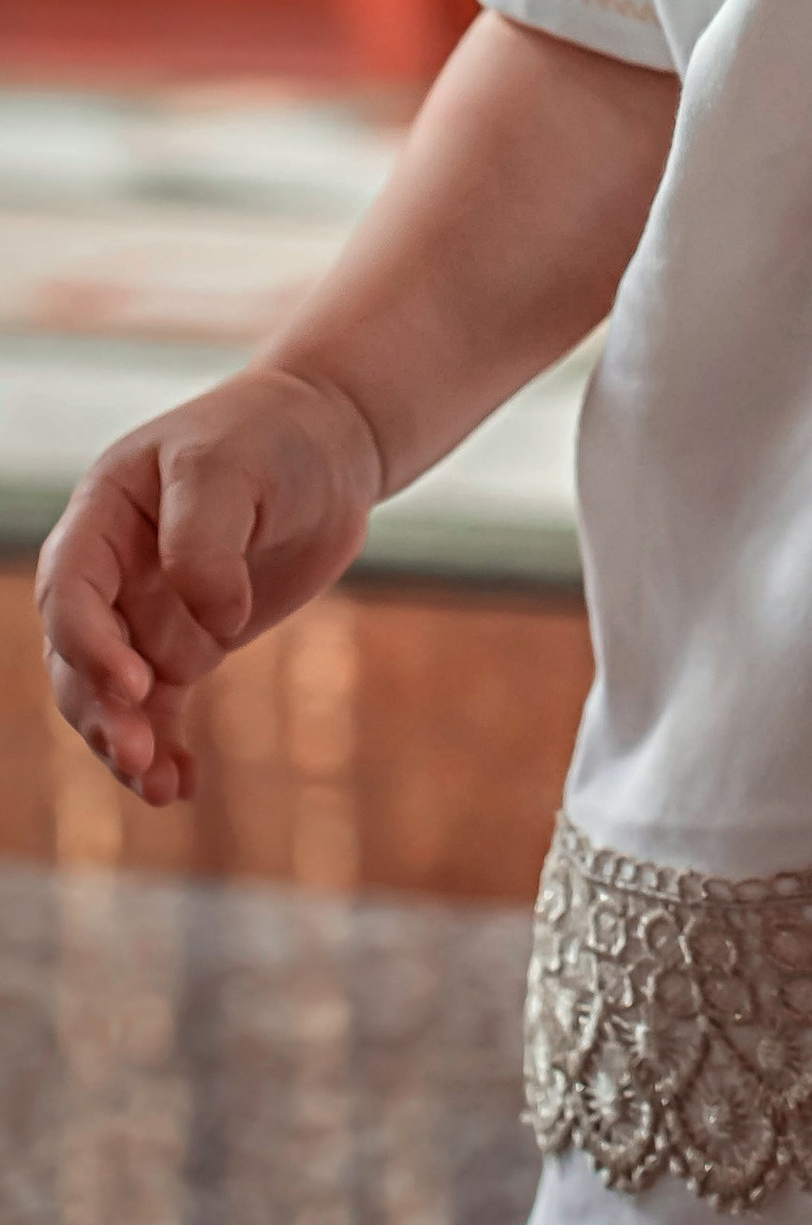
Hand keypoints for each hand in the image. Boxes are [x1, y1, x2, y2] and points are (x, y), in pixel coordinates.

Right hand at [36, 366, 383, 807]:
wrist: (329, 442)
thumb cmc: (270, 438)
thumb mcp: (231, 466)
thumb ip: (205, 538)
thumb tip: (214, 620)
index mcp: (101, 515)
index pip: (70, 590)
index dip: (90, 643)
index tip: (134, 683)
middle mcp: (112, 570)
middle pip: (80, 656)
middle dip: (103, 709)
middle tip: (137, 753)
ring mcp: (148, 611)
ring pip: (115, 695)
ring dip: (129, 741)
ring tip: (160, 784)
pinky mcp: (191, 641)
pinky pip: (162, 709)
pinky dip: (167, 748)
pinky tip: (180, 786)